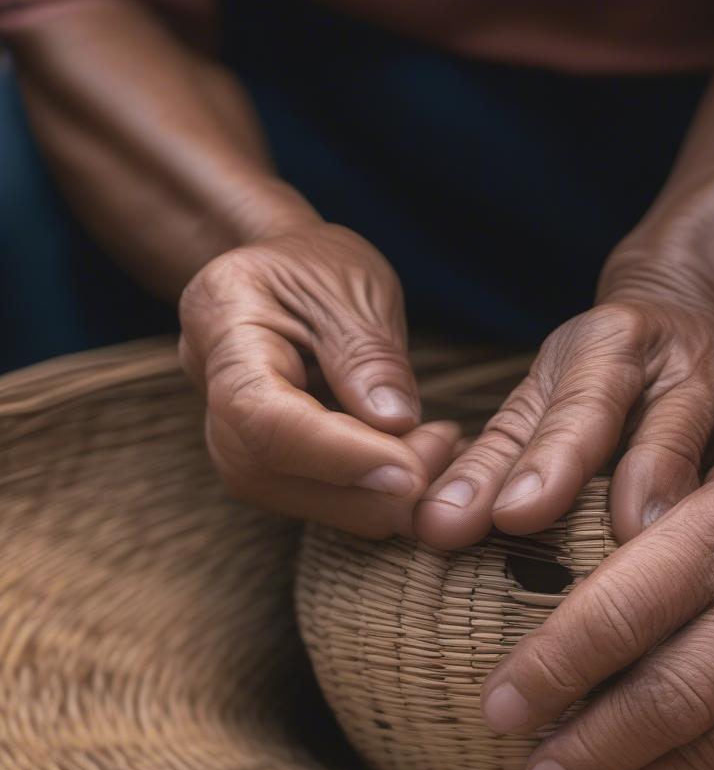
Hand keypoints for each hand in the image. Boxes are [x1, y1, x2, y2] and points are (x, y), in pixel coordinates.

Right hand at [179, 222, 458, 537]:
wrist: (286, 279)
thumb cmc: (316, 267)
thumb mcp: (351, 285)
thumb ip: (369, 354)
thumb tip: (394, 423)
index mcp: (223, 324)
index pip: (263, 416)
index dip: (338, 454)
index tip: (411, 471)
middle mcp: (213, 399)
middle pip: (277, 473)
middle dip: (373, 483)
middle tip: (444, 445)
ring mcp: (237, 443)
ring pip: (304, 503)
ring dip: (385, 496)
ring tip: (440, 447)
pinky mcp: (273, 471)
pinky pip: (325, 502)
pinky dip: (383, 496)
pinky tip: (425, 463)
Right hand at [414, 289, 713, 549]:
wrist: (670, 313)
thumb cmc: (692, 361)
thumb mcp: (705, 393)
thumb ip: (672, 452)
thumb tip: (639, 526)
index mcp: (611, 345)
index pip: (583, 409)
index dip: (550, 462)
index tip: (520, 514)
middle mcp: (557, 365)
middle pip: (515, 427)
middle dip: (476, 480)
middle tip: (439, 527)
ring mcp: (529, 393)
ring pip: (492, 442)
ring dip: (458, 488)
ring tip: (425, 530)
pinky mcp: (518, 421)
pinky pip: (488, 453)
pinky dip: (460, 484)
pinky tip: (429, 518)